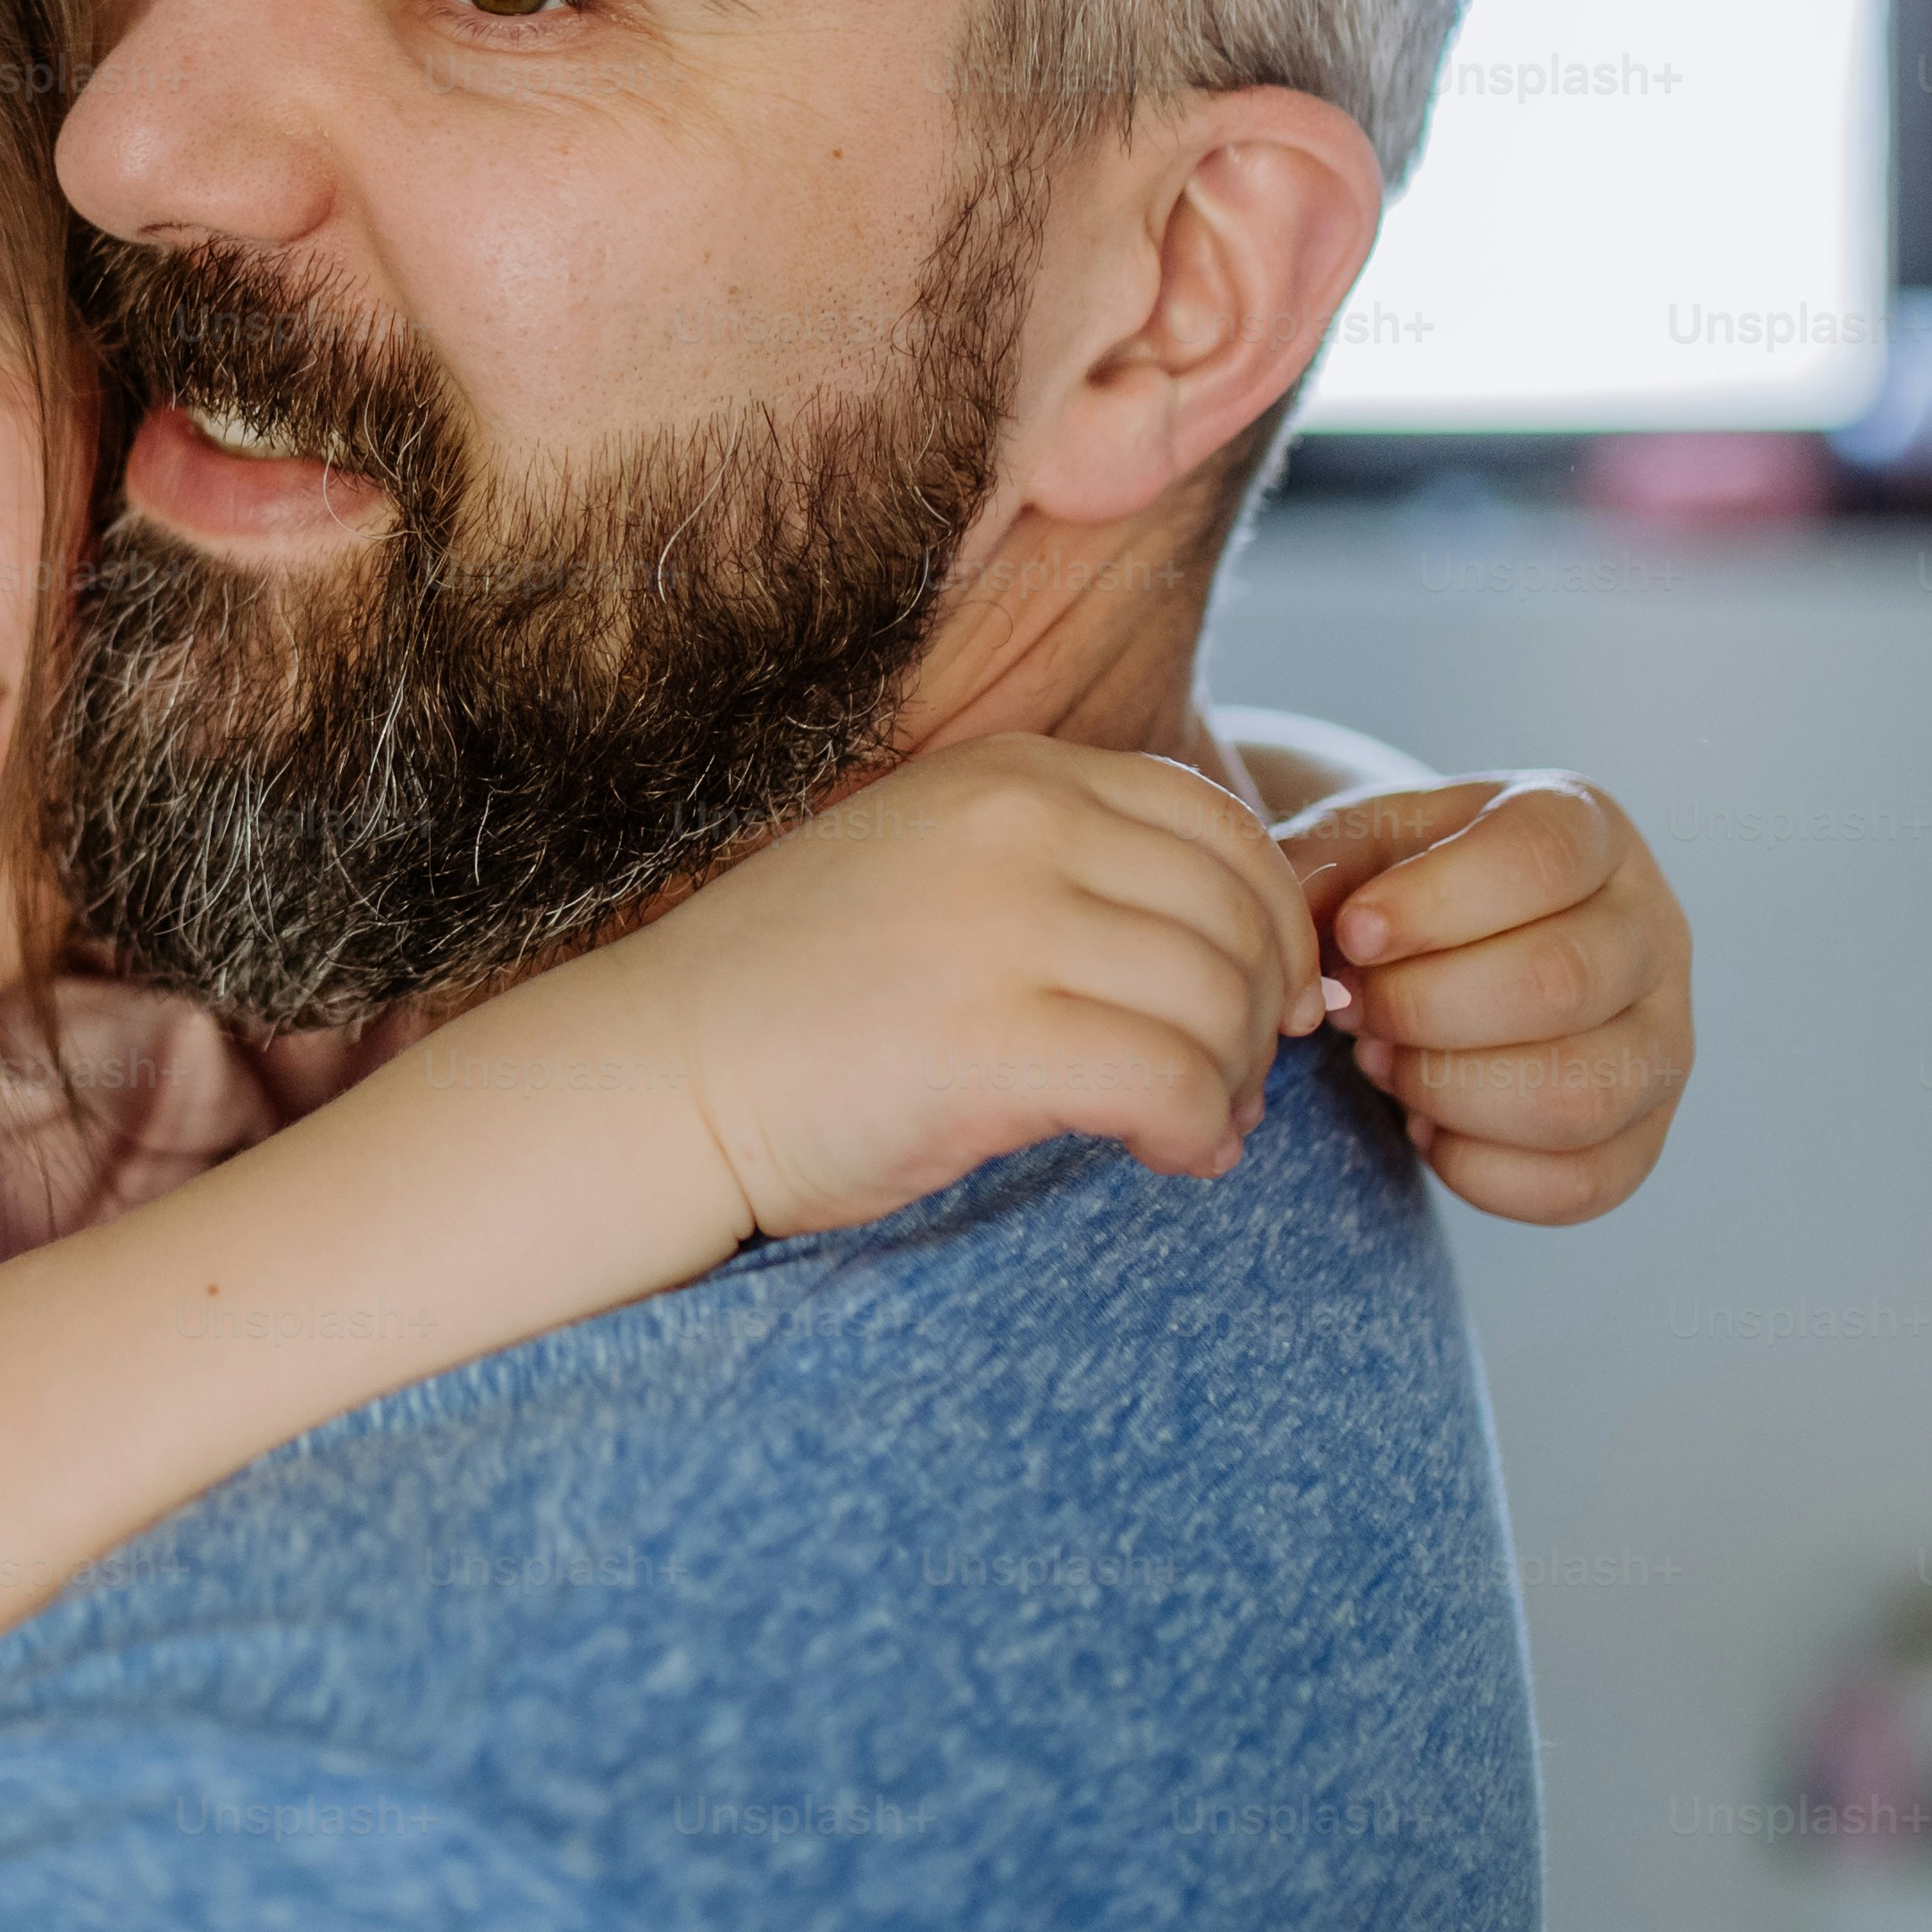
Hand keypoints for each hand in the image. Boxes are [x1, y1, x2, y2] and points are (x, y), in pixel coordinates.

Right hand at [653, 733, 1323, 1240]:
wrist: (657, 1075)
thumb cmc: (796, 998)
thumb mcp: (935, 871)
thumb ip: (1063, 870)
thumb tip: (1237, 946)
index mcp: (1008, 774)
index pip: (1218, 822)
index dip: (1274, 918)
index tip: (1268, 997)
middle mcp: (1016, 825)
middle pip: (1234, 911)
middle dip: (1261, 1011)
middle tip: (1236, 1082)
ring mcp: (1001, 925)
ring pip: (1217, 998)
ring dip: (1234, 1080)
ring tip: (1197, 1128)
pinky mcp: (989, 1039)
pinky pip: (1171, 1080)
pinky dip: (1197, 1130)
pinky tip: (1169, 1156)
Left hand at [1272, 773, 1691, 1225]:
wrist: (1445, 946)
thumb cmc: (1400, 882)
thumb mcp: (1357, 841)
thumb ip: (1322, 864)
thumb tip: (1312, 932)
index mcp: (1585, 827)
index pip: (1539, 859)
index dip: (1432, 905)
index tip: (1353, 934)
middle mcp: (1650, 929)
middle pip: (1560, 984)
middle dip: (1423, 1008)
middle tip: (1353, 1009)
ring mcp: (1663, 1039)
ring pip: (1577, 1096)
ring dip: (1447, 1091)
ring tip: (1383, 1062)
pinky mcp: (1645, 1134)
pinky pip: (1579, 1183)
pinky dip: (1476, 1169)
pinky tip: (1424, 1125)